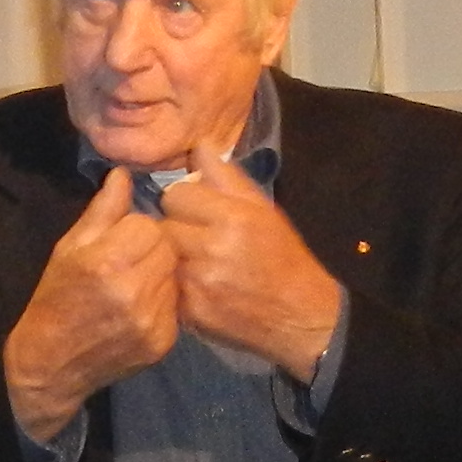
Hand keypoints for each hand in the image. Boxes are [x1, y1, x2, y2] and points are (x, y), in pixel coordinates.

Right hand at [4, 170, 179, 442]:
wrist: (51, 362)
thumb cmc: (56, 297)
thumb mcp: (70, 247)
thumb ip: (103, 210)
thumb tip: (124, 173)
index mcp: (107, 262)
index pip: (150, 226)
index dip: (137, 229)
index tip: (121, 240)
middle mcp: (133, 292)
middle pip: (168, 250)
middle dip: (153, 250)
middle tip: (130, 261)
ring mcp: (151, 321)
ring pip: (175, 277)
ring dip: (160, 275)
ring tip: (134, 284)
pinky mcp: (162, 342)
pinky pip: (176, 306)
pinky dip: (162, 302)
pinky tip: (139, 308)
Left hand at [159, 146, 344, 380]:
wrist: (299, 315)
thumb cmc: (282, 256)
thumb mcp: (263, 209)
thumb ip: (227, 177)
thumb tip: (199, 145)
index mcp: (233, 218)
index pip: (176, 194)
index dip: (186, 201)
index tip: (198, 211)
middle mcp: (213, 249)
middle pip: (163, 224)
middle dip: (176, 228)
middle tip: (195, 238)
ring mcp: (199, 283)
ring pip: (162, 256)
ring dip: (173, 256)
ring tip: (196, 261)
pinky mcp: (191, 311)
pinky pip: (167, 285)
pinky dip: (177, 284)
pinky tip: (198, 285)